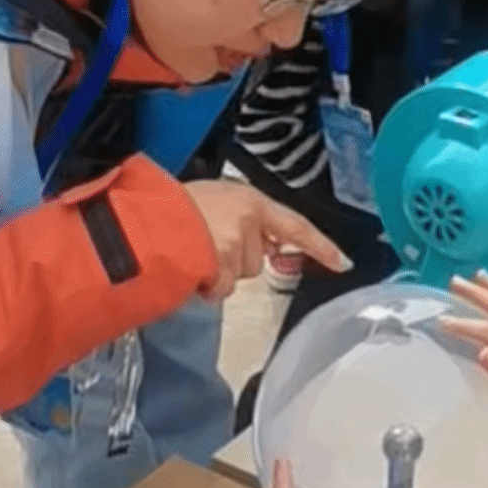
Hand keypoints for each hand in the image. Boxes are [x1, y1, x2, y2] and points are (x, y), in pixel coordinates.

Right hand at [184, 181, 350, 300]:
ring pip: (238, 276)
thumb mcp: (210, 201)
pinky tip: (189, 269)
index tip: (342, 263)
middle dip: (232, 261)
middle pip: (255, 260)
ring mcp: (237, 242)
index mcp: (249, 200)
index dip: (320, 246)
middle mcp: (249, 220)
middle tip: (202, 246)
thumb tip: (254, 243)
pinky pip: (220, 288)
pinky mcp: (223, 262)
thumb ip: (237, 219)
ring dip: (217, 273)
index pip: (296, 226)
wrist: (145, 217)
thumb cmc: (168, 207)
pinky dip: (205, 286)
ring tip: (191, 253)